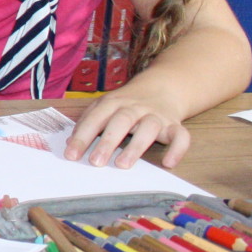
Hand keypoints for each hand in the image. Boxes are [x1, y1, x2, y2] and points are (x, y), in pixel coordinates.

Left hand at [63, 88, 189, 167]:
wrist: (162, 87)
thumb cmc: (125, 104)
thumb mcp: (104, 107)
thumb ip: (88, 123)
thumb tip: (70, 144)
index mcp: (113, 103)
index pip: (95, 118)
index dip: (82, 137)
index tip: (71, 155)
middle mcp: (135, 108)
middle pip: (121, 121)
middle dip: (108, 141)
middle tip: (95, 162)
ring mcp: (156, 115)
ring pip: (149, 127)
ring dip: (136, 146)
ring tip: (123, 165)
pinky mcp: (175, 124)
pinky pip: (181, 135)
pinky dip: (178, 149)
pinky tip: (169, 163)